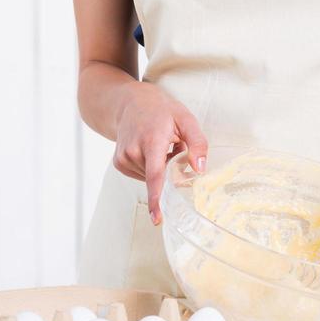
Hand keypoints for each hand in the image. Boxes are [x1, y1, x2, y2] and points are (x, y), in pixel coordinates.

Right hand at [114, 81, 207, 224]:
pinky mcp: (119, 163)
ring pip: (150, 177)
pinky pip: (141, 175)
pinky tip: (148, 149)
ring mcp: (123, 158)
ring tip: (157, 143)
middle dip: (170, 166)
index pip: (155, 174)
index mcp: (151, 139)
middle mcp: (133, 150)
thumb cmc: (161, 110)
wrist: (130, 102)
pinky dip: (149, 167)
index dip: (157, 198)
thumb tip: (200, 169)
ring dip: (159, 166)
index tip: (157, 218)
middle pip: (158, 176)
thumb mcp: (186, 119)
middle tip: (171, 143)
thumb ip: (197, 143)